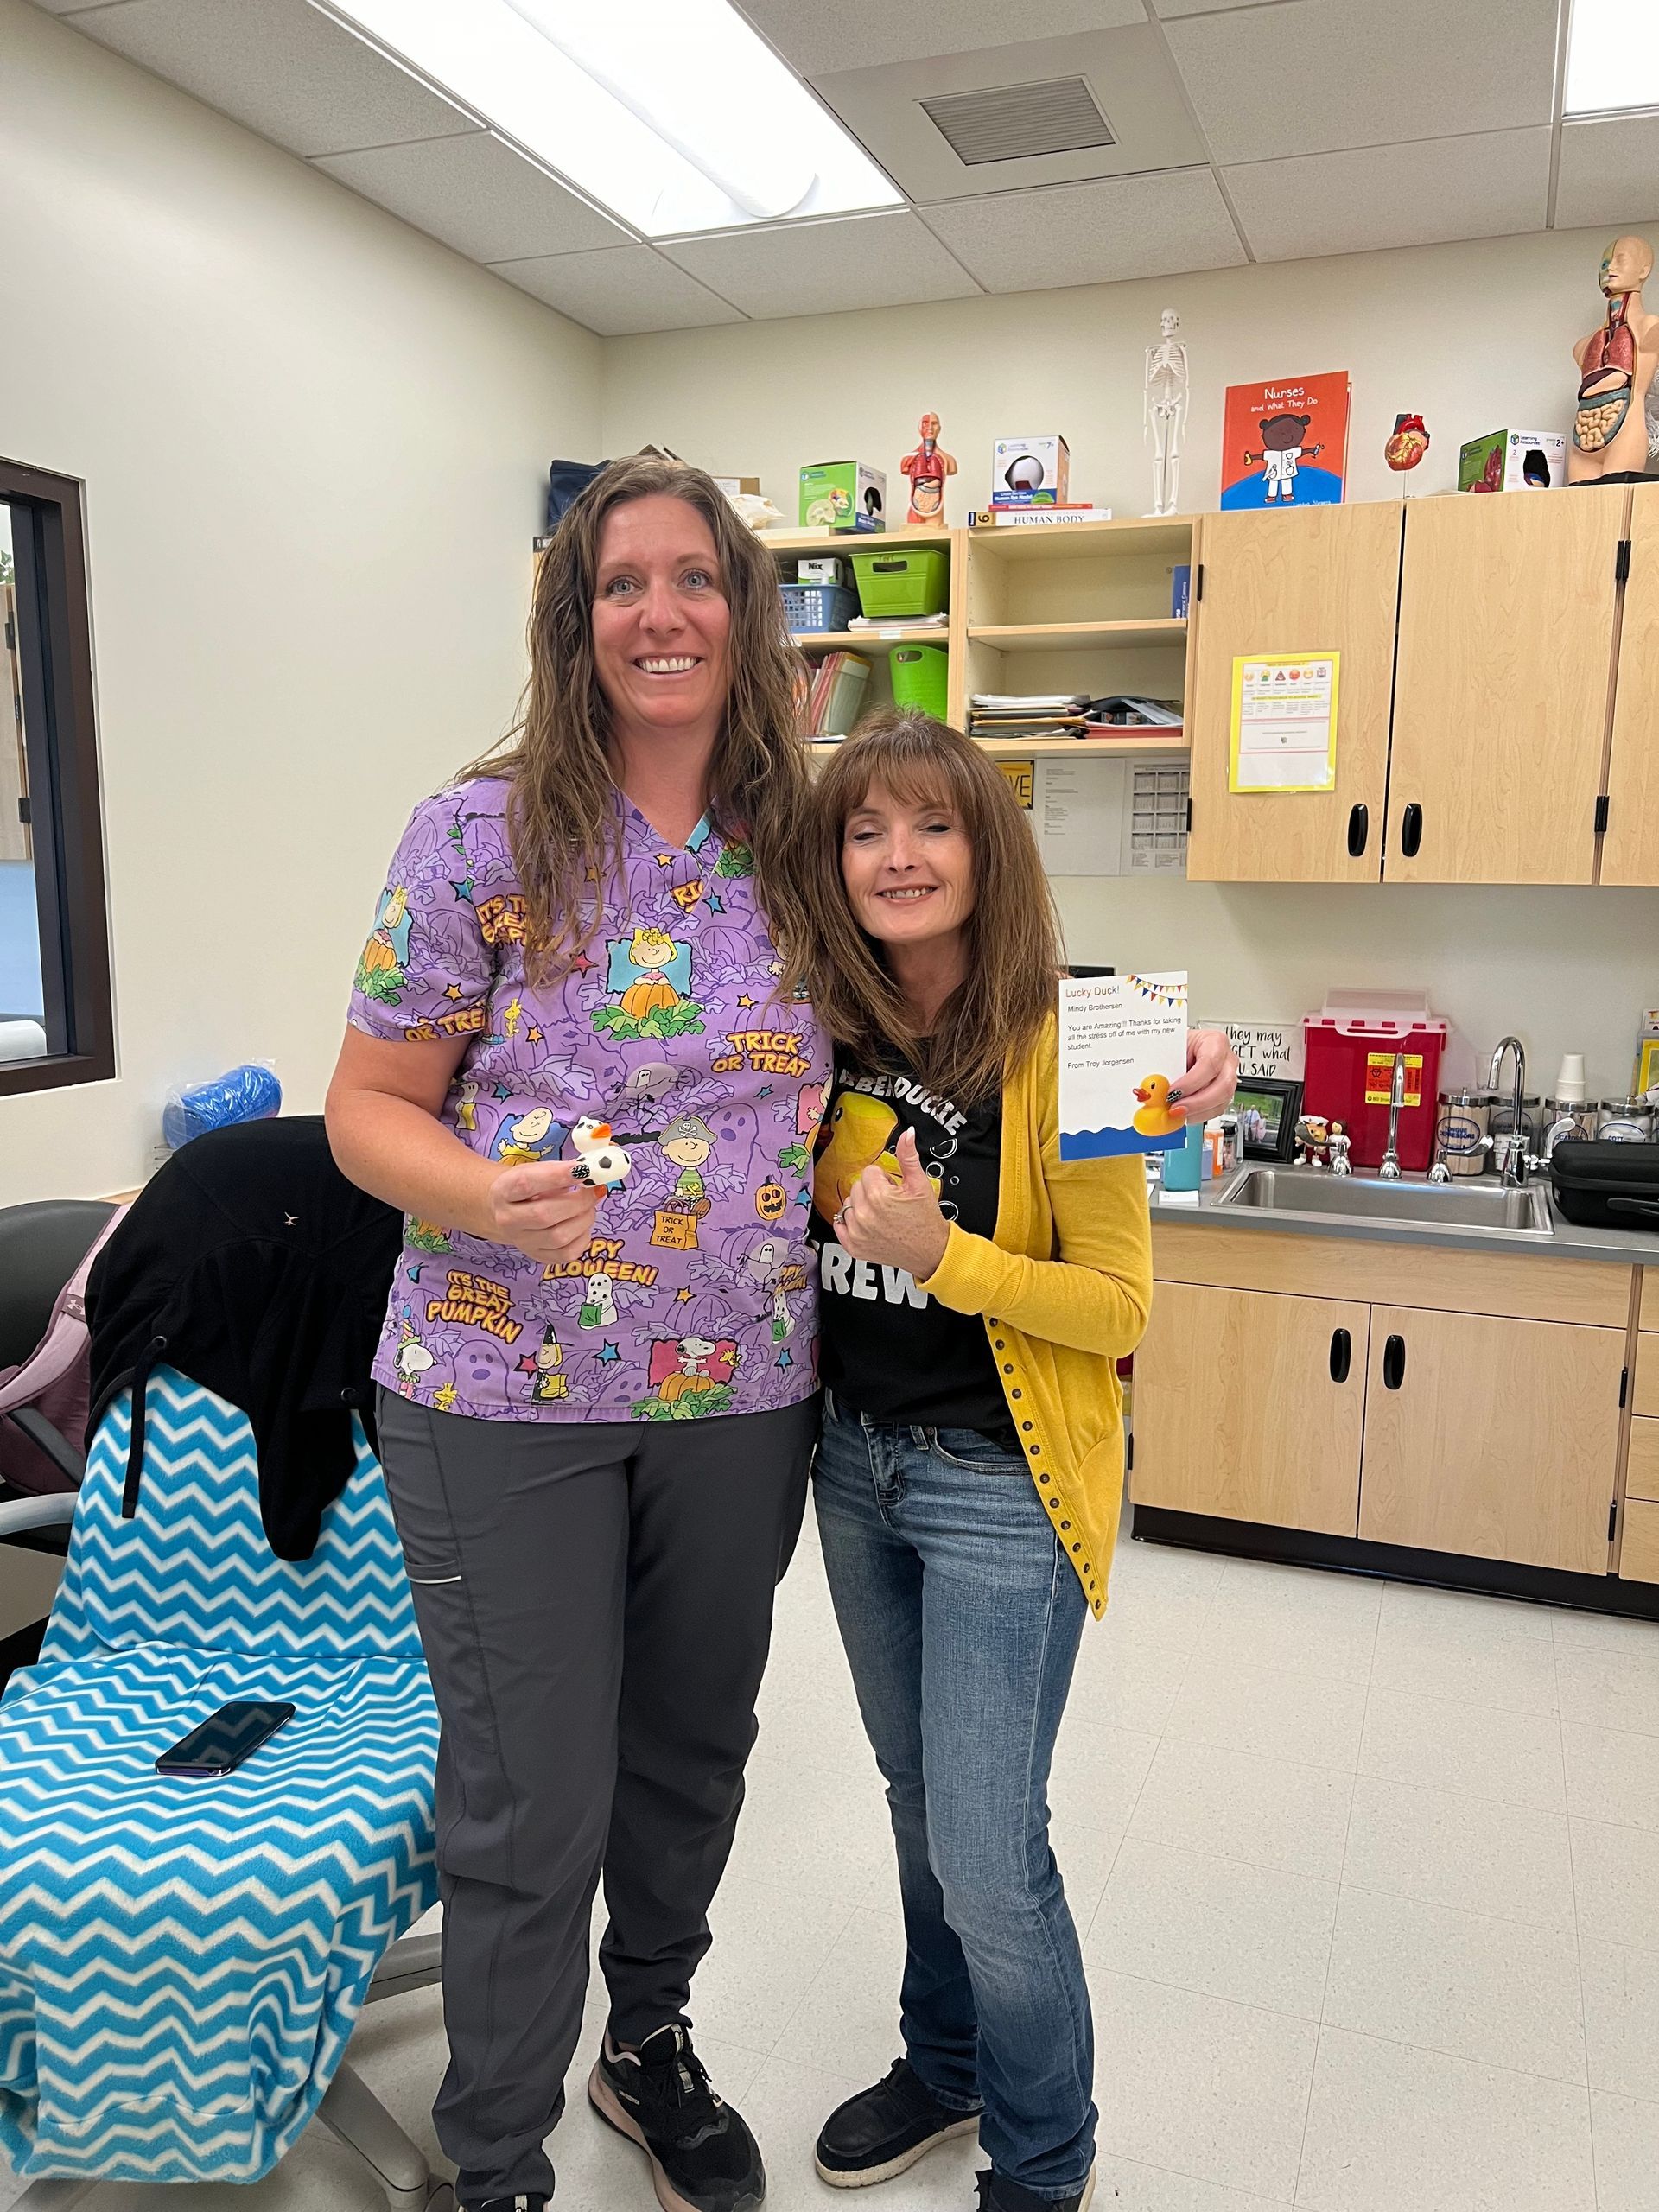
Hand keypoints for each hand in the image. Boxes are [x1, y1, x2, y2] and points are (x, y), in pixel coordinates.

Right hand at [485, 1159, 601, 1265]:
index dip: (557, 1176)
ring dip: (584, 1219)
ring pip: (559, 1236)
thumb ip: (557, 1170)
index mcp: (503, 1191)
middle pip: (544, 1214)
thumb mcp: (533, 1171)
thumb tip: (588, 1173)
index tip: (583, 1170)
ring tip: (589, 1207)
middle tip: (594, 1190)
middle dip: (578, 1201)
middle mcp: (508, 1219)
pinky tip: (583, 1225)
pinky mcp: (538, 1256)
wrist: (508, 1213)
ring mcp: (522, 1242)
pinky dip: (583, 1238)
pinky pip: (567, 1254)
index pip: (526, 1183)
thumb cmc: (526, 1189)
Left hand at [833, 1128, 949, 1280]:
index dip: (885, 1180)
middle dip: (873, 1191)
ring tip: (882, 1216)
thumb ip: (909, 1156)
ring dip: (862, 1207)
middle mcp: (864, 1215)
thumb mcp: (920, 1184)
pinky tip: (869, 1226)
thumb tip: (908, 1133)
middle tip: (891, 1204)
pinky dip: (850, 1223)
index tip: (894, 1191)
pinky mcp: (853, 1246)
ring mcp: (857, 1232)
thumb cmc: (926, 1220)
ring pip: (848, 1203)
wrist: (930, 1252)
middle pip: (857, 1187)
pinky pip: (839, 1224)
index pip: (869, 1172)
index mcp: (879, 1196)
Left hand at [1168, 1028, 1239, 1123]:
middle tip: (1176, 1108)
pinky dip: (1199, 1115)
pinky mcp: (1224, 1093)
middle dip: (1197, 1101)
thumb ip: (1164, 1068)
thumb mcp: (1169, 1049)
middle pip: (1223, 1085)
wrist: (1181, 1049)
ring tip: (1177, 1112)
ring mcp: (1228, 1077)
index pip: (1210, 1063)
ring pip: (1222, 1100)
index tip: (1173, 1092)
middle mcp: (1226, 1060)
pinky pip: (1216, 1109)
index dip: (1191, 1082)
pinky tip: (1184, 1114)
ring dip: (1197, 1111)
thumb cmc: (1177, 1045)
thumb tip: (1156, 1088)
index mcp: (1215, 1041)